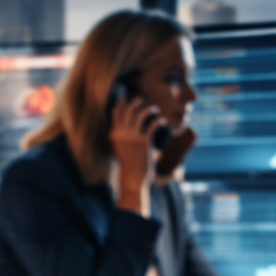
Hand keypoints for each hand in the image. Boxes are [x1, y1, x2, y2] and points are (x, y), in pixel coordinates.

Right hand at [108, 95, 162, 215]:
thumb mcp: (120, 146)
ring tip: (154, 110)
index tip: (128, 98)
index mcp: (114, 133)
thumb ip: (123, 134)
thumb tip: (131, 121)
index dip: (122, 102)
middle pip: (128, 109)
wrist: (133, 178)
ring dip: (149, 108)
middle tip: (143, 100)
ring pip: (140, 113)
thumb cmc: (128, 163)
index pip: (116, 112)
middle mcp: (122, 133)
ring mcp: (132, 137)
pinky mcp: (144, 141)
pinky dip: (158, 121)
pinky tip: (162, 121)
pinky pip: (152, 125)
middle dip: (136, 101)